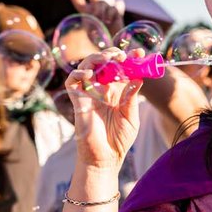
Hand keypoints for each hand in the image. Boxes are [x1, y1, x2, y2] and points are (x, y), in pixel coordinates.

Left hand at [62, 0, 124, 35]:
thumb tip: (98, 13)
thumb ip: (91, 21)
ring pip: (101, 2)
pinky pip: (111, 8)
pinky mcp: (115, 10)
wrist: (112, 43)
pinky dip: (109, 15)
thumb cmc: (98, 40)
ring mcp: (105, 7)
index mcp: (85, 11)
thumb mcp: (89, 31)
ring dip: (101, 12)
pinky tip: (109, 22)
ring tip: (103, 21)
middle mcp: (95, 6)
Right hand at [66, 48, 141, 167]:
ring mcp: (89, 93)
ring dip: (96, 58)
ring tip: (108, 59)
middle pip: (104, 63)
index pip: (122, 68)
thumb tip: (137, 77)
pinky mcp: (77, 100)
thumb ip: (131, 97)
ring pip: (87, 66)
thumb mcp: (131, 116)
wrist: (105, 158)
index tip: (140, 52)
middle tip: (122, 56)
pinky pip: (72, 81)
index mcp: (118, 91)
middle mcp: (103, 89)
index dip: (130, 58)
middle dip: (113, 54)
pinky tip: (89, 74)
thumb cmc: (119, 140)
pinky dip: (78, 73)